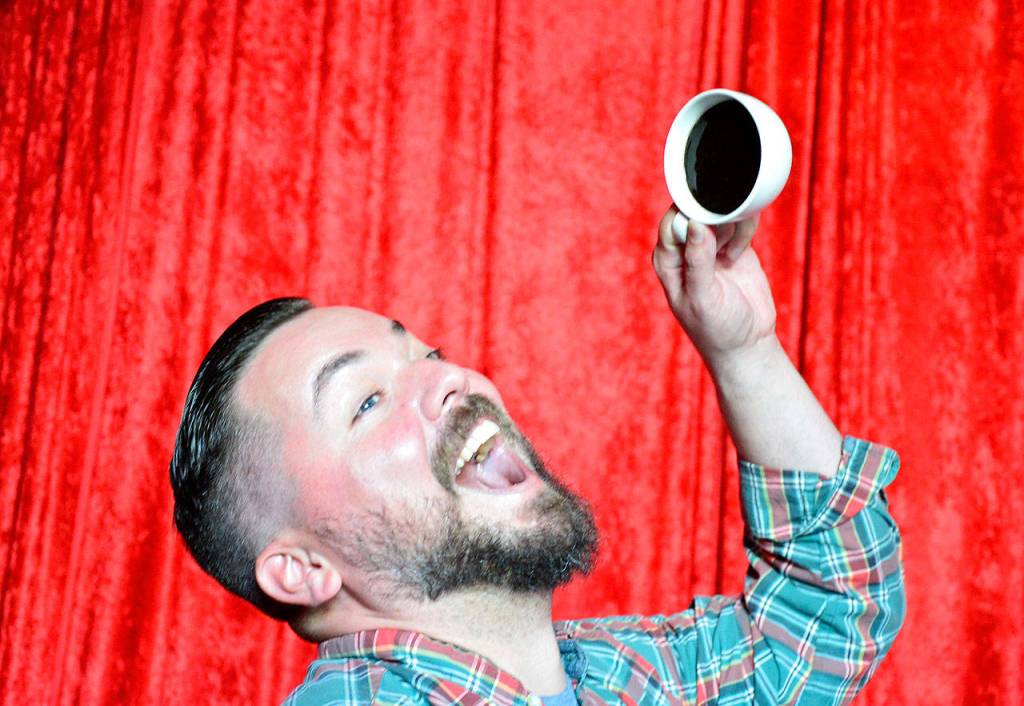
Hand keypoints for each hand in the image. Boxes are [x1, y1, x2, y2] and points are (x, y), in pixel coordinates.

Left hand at [652, 205, 776, 366]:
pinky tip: (742, 254)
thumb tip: (694, 223)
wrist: (747, 343)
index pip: (672, 222)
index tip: (709, 220)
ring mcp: (711, 245)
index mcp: (668, 260)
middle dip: (714, 216)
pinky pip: (740, 221)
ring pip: (720, 213)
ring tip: (734, 254)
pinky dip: (745, 228)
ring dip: (732, 224)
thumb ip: (697, 261)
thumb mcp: (703, 298)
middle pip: (697, 211)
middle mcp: (686, 249)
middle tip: (726, 239)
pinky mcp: (735, 245)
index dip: (690, 214)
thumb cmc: (716, 328)